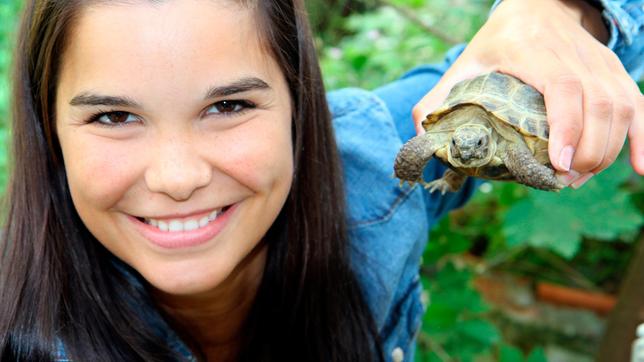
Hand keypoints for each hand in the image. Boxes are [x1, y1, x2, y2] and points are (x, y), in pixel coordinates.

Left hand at [413, 0, 643, 187]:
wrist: (537, 6)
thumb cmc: (497, 43)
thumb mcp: (463, 65)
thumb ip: (435, 100)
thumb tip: (422, 142)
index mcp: (533, 51)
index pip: (562, 88)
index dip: (566, 127)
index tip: (558, 164)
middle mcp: (574, 54)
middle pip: (599, 105)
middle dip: (587, 152)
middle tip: (563, 180)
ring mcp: (600, 63)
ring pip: (622, 108)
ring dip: (607, 151)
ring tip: (578, 178)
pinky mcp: (615, 72)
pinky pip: (640, 105)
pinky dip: (642, 139)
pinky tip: (640, 169)